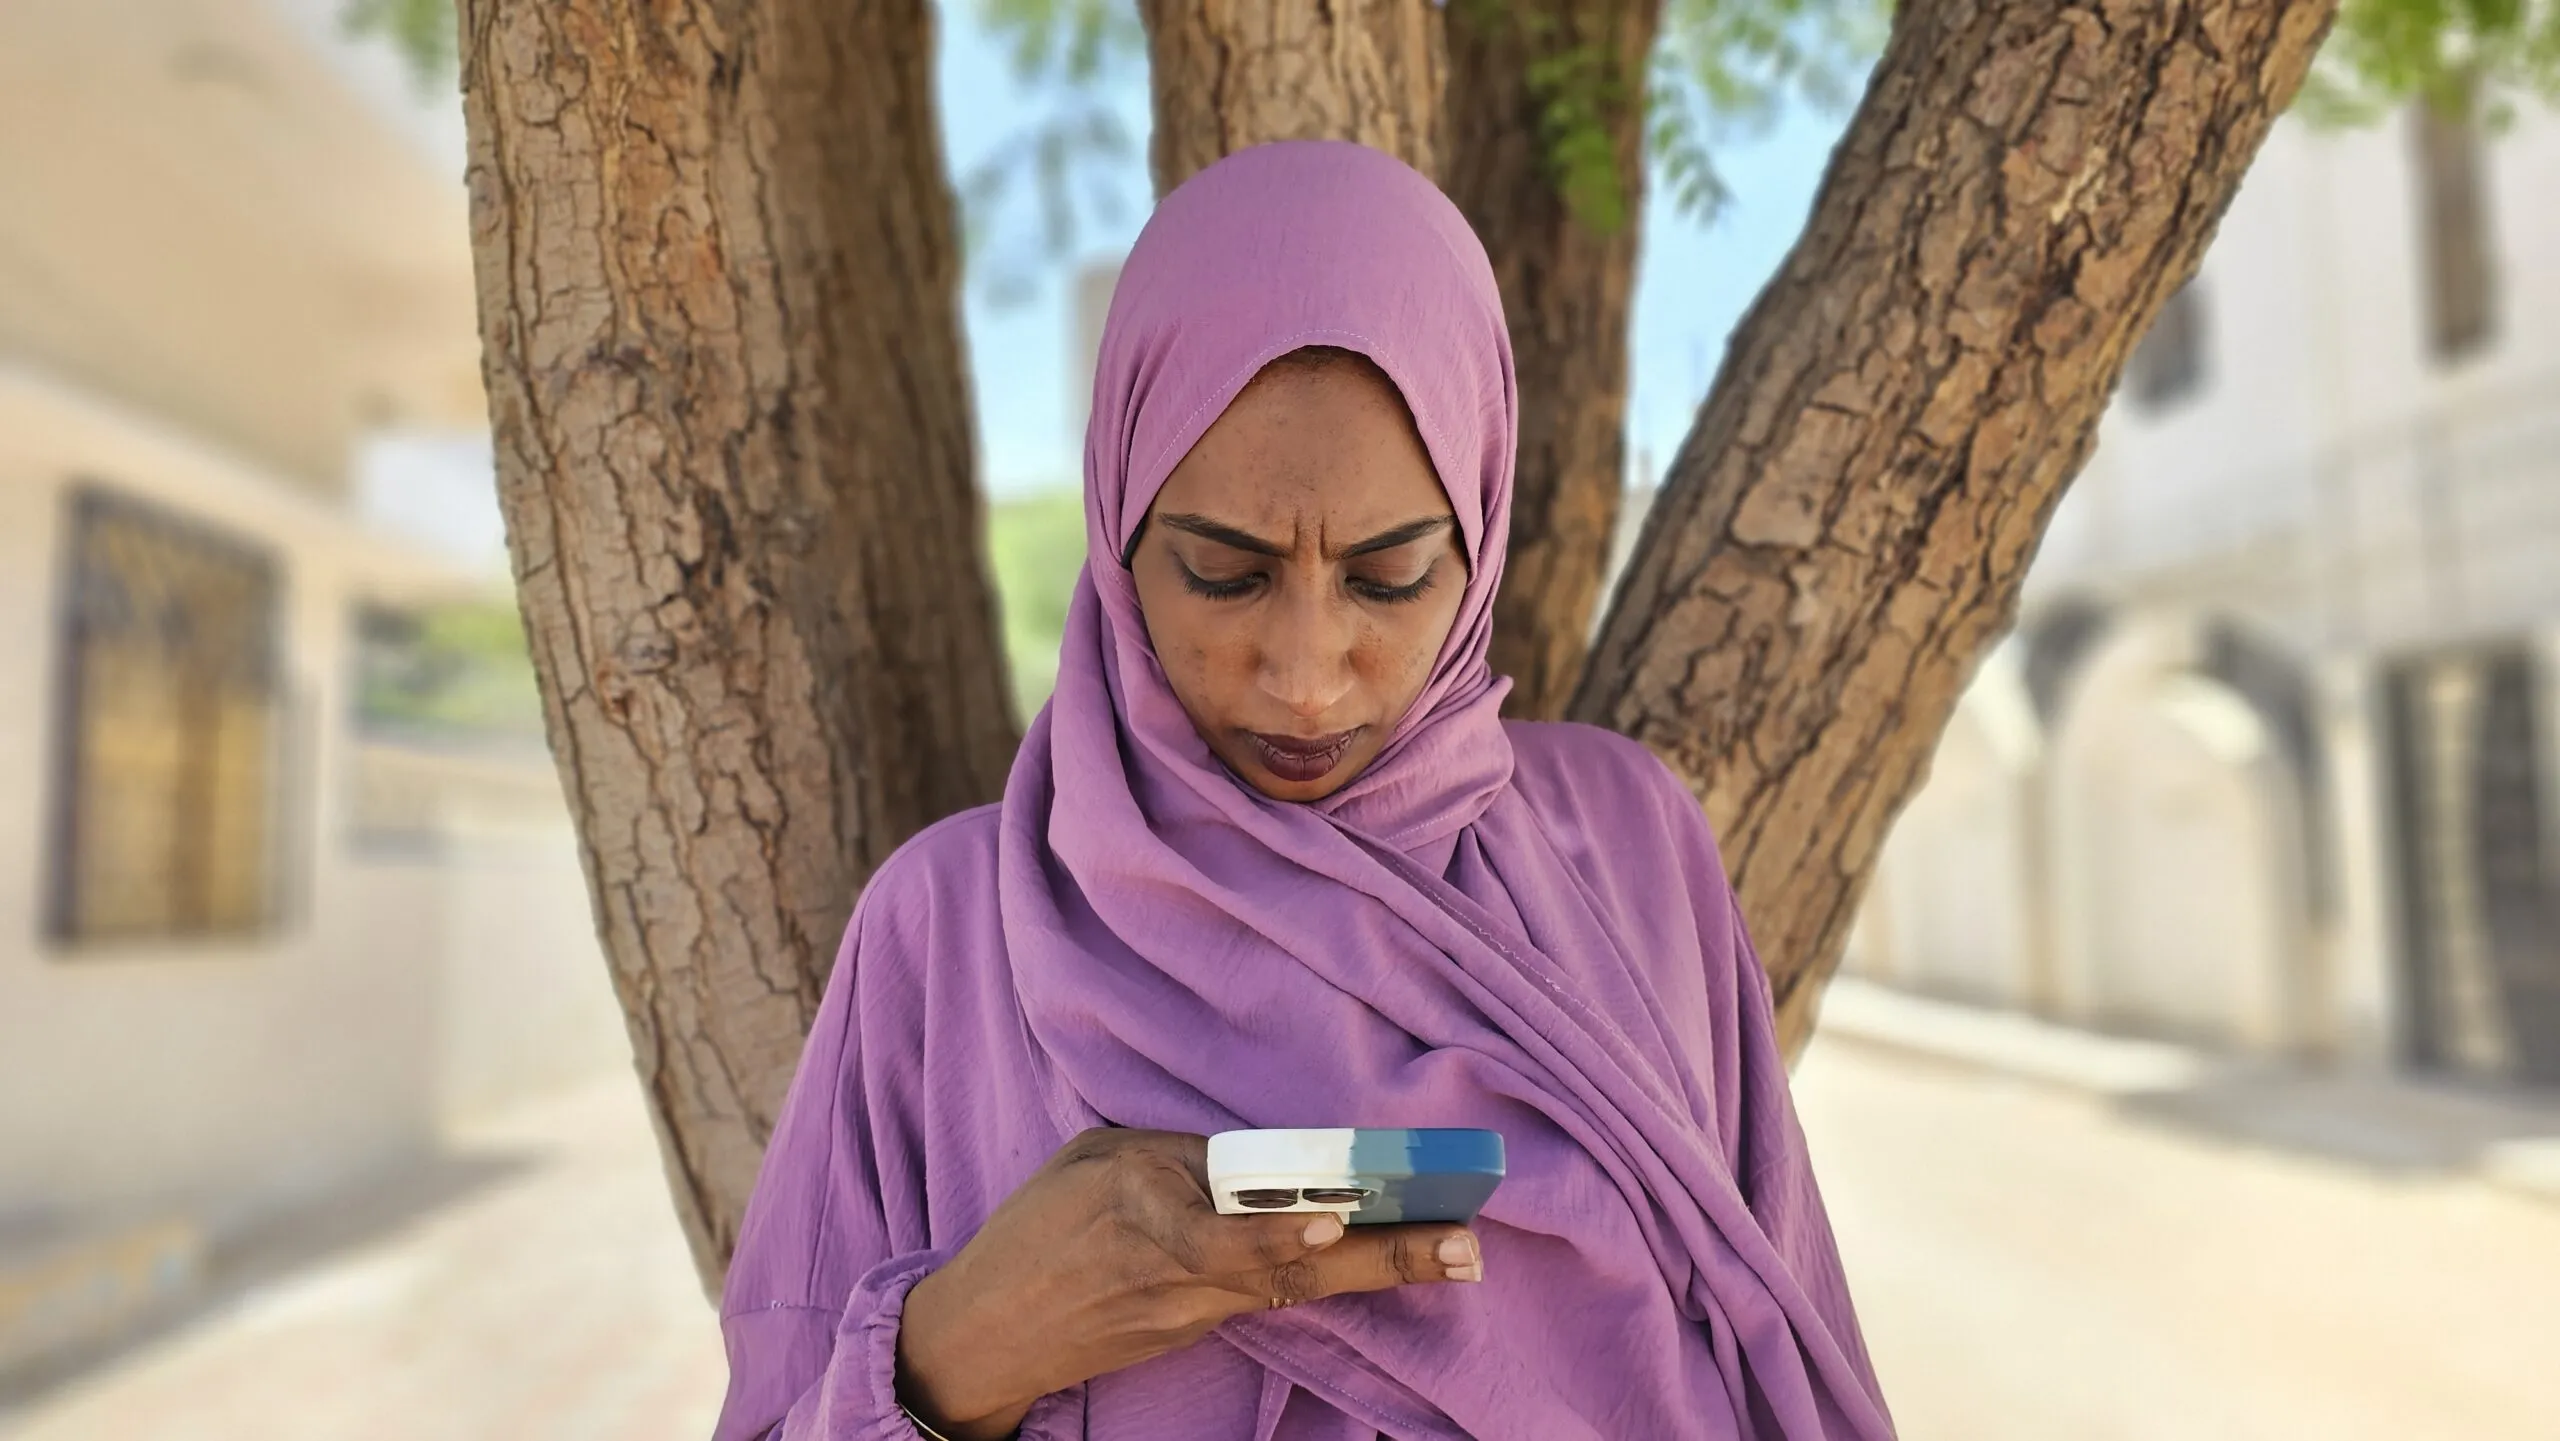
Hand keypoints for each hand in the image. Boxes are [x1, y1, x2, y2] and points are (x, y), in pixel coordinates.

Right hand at [894, 1128, 1481, 1438]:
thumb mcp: (1092, 1159)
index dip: (1275, 1234)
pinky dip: (1332, 1274)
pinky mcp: (1199, 1327)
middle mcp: (1180, 1275)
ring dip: (1381, 1268)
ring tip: (1454, 1251)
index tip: (1334, 1219)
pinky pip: (1273, 1294)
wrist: (992, 1332)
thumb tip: (1252, 1155)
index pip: (1218, 1236)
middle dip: (1384, 1256)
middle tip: (1463, 1246)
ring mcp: (1195, 1311)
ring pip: (1299, 1287)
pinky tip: (1391, 1252)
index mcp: (1141, 1215)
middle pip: (1293, 1270)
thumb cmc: (1037, 1229)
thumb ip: (1173, 1153)